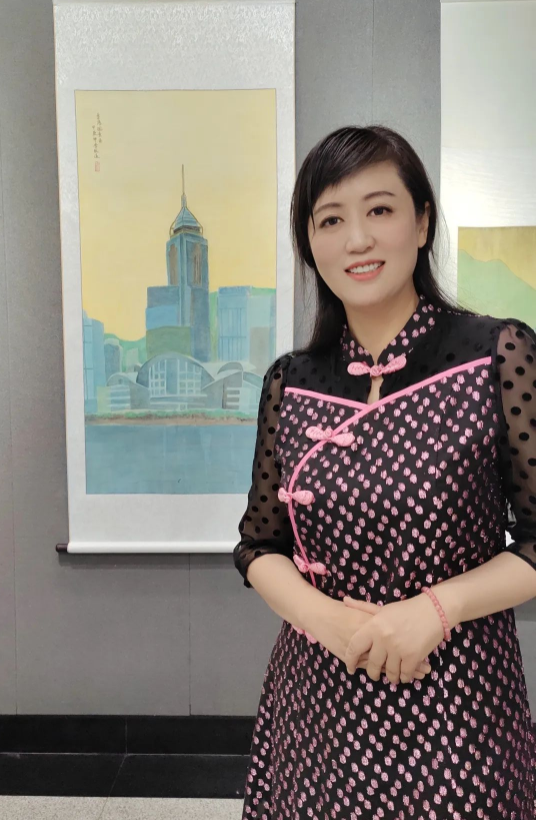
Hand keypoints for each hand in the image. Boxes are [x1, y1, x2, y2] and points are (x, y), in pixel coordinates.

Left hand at [310, 597, 431, 679]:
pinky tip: (403, 674)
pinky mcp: (413, 657)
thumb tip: (344, 601)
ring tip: (391, 675)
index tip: (350, 667)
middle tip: (374, 674)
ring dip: (390, 677)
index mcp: (374, 625)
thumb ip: (363, 608)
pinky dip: (403, 677)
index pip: (355, 647)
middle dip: (373, 673)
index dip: (350, 660)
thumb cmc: (406, 610)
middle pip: (372, 665)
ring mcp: (398, 649)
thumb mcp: (383, 609)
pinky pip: (404, 675)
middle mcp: (383, 638)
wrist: (434, 611)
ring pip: (390, 673)